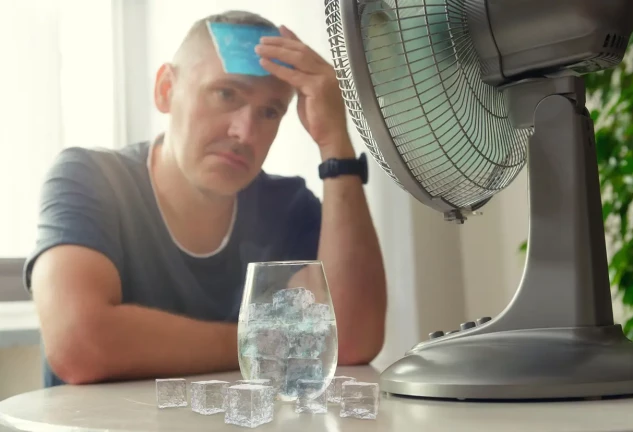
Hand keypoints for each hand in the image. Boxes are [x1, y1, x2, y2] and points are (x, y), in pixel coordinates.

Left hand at [256, 26, 352, 155]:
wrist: (331, 136)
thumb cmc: (320, 120)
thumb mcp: (308, 96)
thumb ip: (301, 82)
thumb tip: (287, 72)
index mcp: (327, 71)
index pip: (308, 51)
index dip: (293, 39)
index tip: (280, 30)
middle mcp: (328, 71)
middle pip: (302, 50)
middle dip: (281, 42)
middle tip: (263, 39)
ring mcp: (324, 78)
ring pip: (297, 58)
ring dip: (277, 51)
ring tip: (259, 48)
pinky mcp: (317, 87)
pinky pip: (293, 75)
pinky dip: (277, 68)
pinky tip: (265, 64)